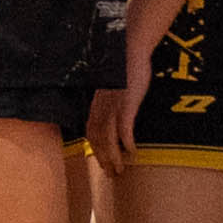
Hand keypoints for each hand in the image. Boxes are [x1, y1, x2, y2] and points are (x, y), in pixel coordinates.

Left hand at [87, 37, 151, 175]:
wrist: (130, 48)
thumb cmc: (124, 66)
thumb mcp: (114, 86)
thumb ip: (112, 100)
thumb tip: (117, 110)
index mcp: (96, 103)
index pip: (91, 131)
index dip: (95, 148)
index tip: (101, 161)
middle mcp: (101, 107)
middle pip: (97, 139)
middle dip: (102, 158)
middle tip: (110, 174)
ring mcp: (113, 106)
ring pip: (108, 138)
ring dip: (113, 156)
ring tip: (119, 170)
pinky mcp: (126, 103)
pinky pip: (124, 127)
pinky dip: (126, 141)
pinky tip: (132, 151)